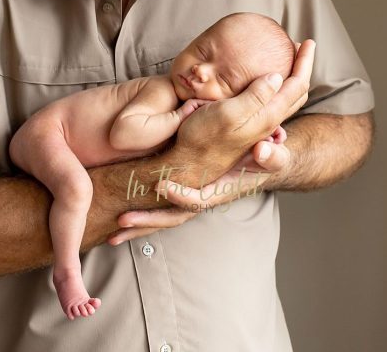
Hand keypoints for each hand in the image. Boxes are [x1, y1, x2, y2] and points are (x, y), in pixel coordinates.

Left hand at [108, 119, 293, 245]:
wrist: (261, 159)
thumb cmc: (266, 154)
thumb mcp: (274, 153)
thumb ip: (272, 155)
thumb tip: (262, 152)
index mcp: (221, 190)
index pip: (199, 199)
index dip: (181, 195)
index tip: (161, 186)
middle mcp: (203, 197)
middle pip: (174, 215)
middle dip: (148, 220)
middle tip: (121, 222)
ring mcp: (191, 197)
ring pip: (163, 216)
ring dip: (140, 225)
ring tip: (112, 234)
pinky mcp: (183, 192)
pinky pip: (160, 208)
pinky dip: (141, 215)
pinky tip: (116, 223)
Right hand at [173, 40, 312, 178]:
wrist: (189, 167)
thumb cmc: (203, 139)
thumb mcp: (227, 115)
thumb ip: (254, 97)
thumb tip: (276, 77)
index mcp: (266, 115)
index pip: (296, 85)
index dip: (304, 62)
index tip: (307, 41)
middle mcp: (267, 122)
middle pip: (297, 92)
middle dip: (303, 67)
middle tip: (302, 46)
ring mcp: (257, 126)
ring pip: (286, 99)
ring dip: (292, 77)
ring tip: (290, 60)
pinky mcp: (246, 128)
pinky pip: (272, 104)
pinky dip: (278, 88)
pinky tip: (264, 83)